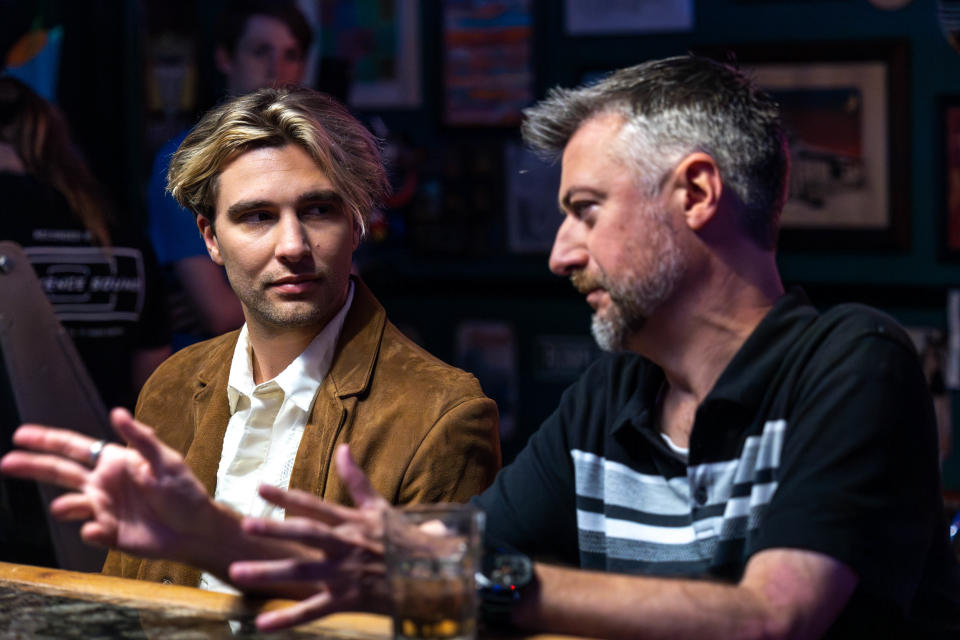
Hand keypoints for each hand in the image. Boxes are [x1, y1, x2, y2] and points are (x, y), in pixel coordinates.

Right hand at [0, 407, 218, 562]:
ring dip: (65, 506)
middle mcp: (102, 484)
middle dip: (33, 466)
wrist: (194, 529)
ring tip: (63, 507)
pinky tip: (100, 530)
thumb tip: (117, 412)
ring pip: (70, 506)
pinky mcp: (108, 533)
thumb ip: (141, 438)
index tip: (20, 435)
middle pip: (60, 472)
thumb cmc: (183, 491)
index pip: (75, 448)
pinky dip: (92, 531)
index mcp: (114, 461)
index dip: (48, 440)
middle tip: (6, 462)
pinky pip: (91, 532)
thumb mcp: (166, 461)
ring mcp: (103, 509)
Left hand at [229, 444, 391, 630]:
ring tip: (238, 572)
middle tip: (245, 524)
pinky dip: (288, 619)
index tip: (259, 487)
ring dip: (270, 572)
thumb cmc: (403, 538)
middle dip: (276, 529)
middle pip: (306, 534)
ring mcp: (346, 574)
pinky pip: (314, 611)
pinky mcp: (348, 601)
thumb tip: (343, 447)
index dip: (286, 496)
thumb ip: (356, 479)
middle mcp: (345, 545)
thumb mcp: (379, 507)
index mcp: (351, 522)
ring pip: (303, 573)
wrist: (433, 573)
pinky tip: (262, 624)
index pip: (314, 505)